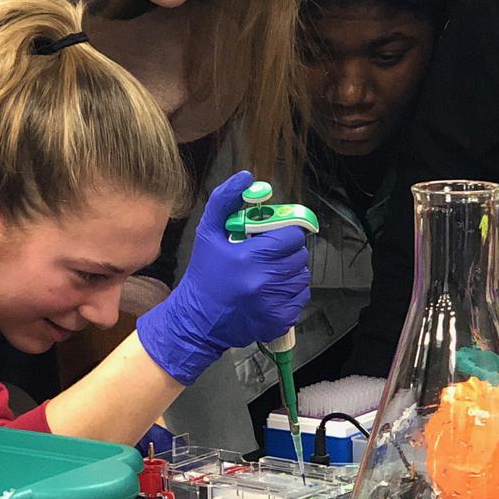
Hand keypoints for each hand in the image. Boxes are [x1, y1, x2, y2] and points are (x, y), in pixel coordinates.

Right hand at [137, 171, 310, 384]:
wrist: (196, 321)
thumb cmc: (204, 274)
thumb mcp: (207, 233)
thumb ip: (224, 200)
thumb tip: (247, 177)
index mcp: (249, 257)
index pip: (291, 236)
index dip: (284, 233)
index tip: (272, 236)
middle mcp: (265, 281)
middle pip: (299, 255)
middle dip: (287, 251)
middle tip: (269, 254)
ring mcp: (274, 304)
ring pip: (302, 276)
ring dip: (290, 271)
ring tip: (268, 272)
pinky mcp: (280, 320)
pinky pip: (300, 297)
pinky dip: (291, 292)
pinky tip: (271, 291)